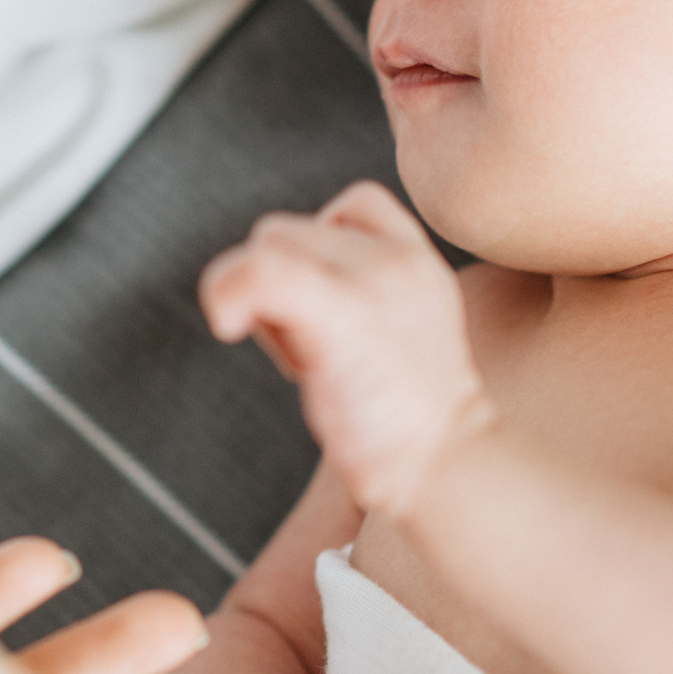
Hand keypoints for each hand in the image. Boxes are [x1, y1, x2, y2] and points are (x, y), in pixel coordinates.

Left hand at [199, 181, 491, 516]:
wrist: (445, 466)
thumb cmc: (410, 422)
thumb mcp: (397, 335)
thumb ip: (356, 296)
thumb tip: (271, 297)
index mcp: (418, 261)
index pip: (351, 207)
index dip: (314, 247)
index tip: (319, 309)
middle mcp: (399, 258)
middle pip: (288, 233)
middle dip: (279, 288)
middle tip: (312, 353)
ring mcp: (372, 282)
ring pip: (267, 248)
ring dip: (262, 308)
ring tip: (307, 363)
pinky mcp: (341, 314)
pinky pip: (263, 271)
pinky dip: (229, 290)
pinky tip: (227, 324)